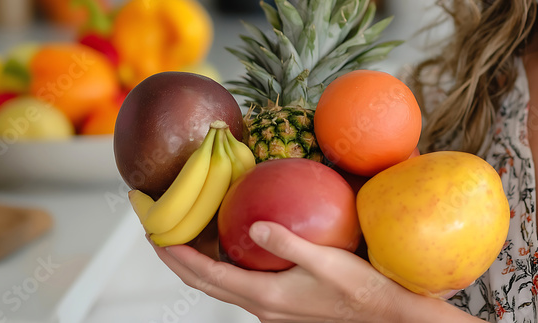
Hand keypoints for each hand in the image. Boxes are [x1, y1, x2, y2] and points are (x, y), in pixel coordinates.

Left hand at [150, 221, 405, 322]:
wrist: (383, 316)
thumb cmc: (359, 288)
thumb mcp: (325, 261)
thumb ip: (288, 244)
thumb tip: (253, 224)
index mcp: (264, 296)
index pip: (206, 275)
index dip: (176, 256)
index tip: (154, 234)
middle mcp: (261, 307)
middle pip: (206, 282)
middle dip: (178, 259)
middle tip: (158, 232)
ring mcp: (270, 309)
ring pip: (222, 285)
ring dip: (199, 264)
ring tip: (187, 237)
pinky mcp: (282, 305)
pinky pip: (240, 284)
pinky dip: (224, 266)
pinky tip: (234, 246)